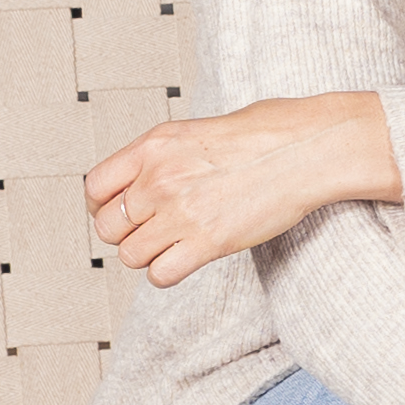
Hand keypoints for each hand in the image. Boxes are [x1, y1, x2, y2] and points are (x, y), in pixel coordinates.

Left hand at [84, 92, 395, 286]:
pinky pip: (161, 275)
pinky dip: (169, 272)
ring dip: (149, 254)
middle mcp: (159, 178)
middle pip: (107, 228)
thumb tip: (146, 177)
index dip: (103, 206)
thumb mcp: (199, 129)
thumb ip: (164, 155)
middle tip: (154, 229)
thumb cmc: (269, 132)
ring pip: (130, 255)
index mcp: (154, 145)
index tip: (123, 210)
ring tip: (176, 243)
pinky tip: (188, 257)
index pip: (93, 188)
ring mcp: (182, 211)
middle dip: (128, 233)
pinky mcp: (208, 242)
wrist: (311, 148)